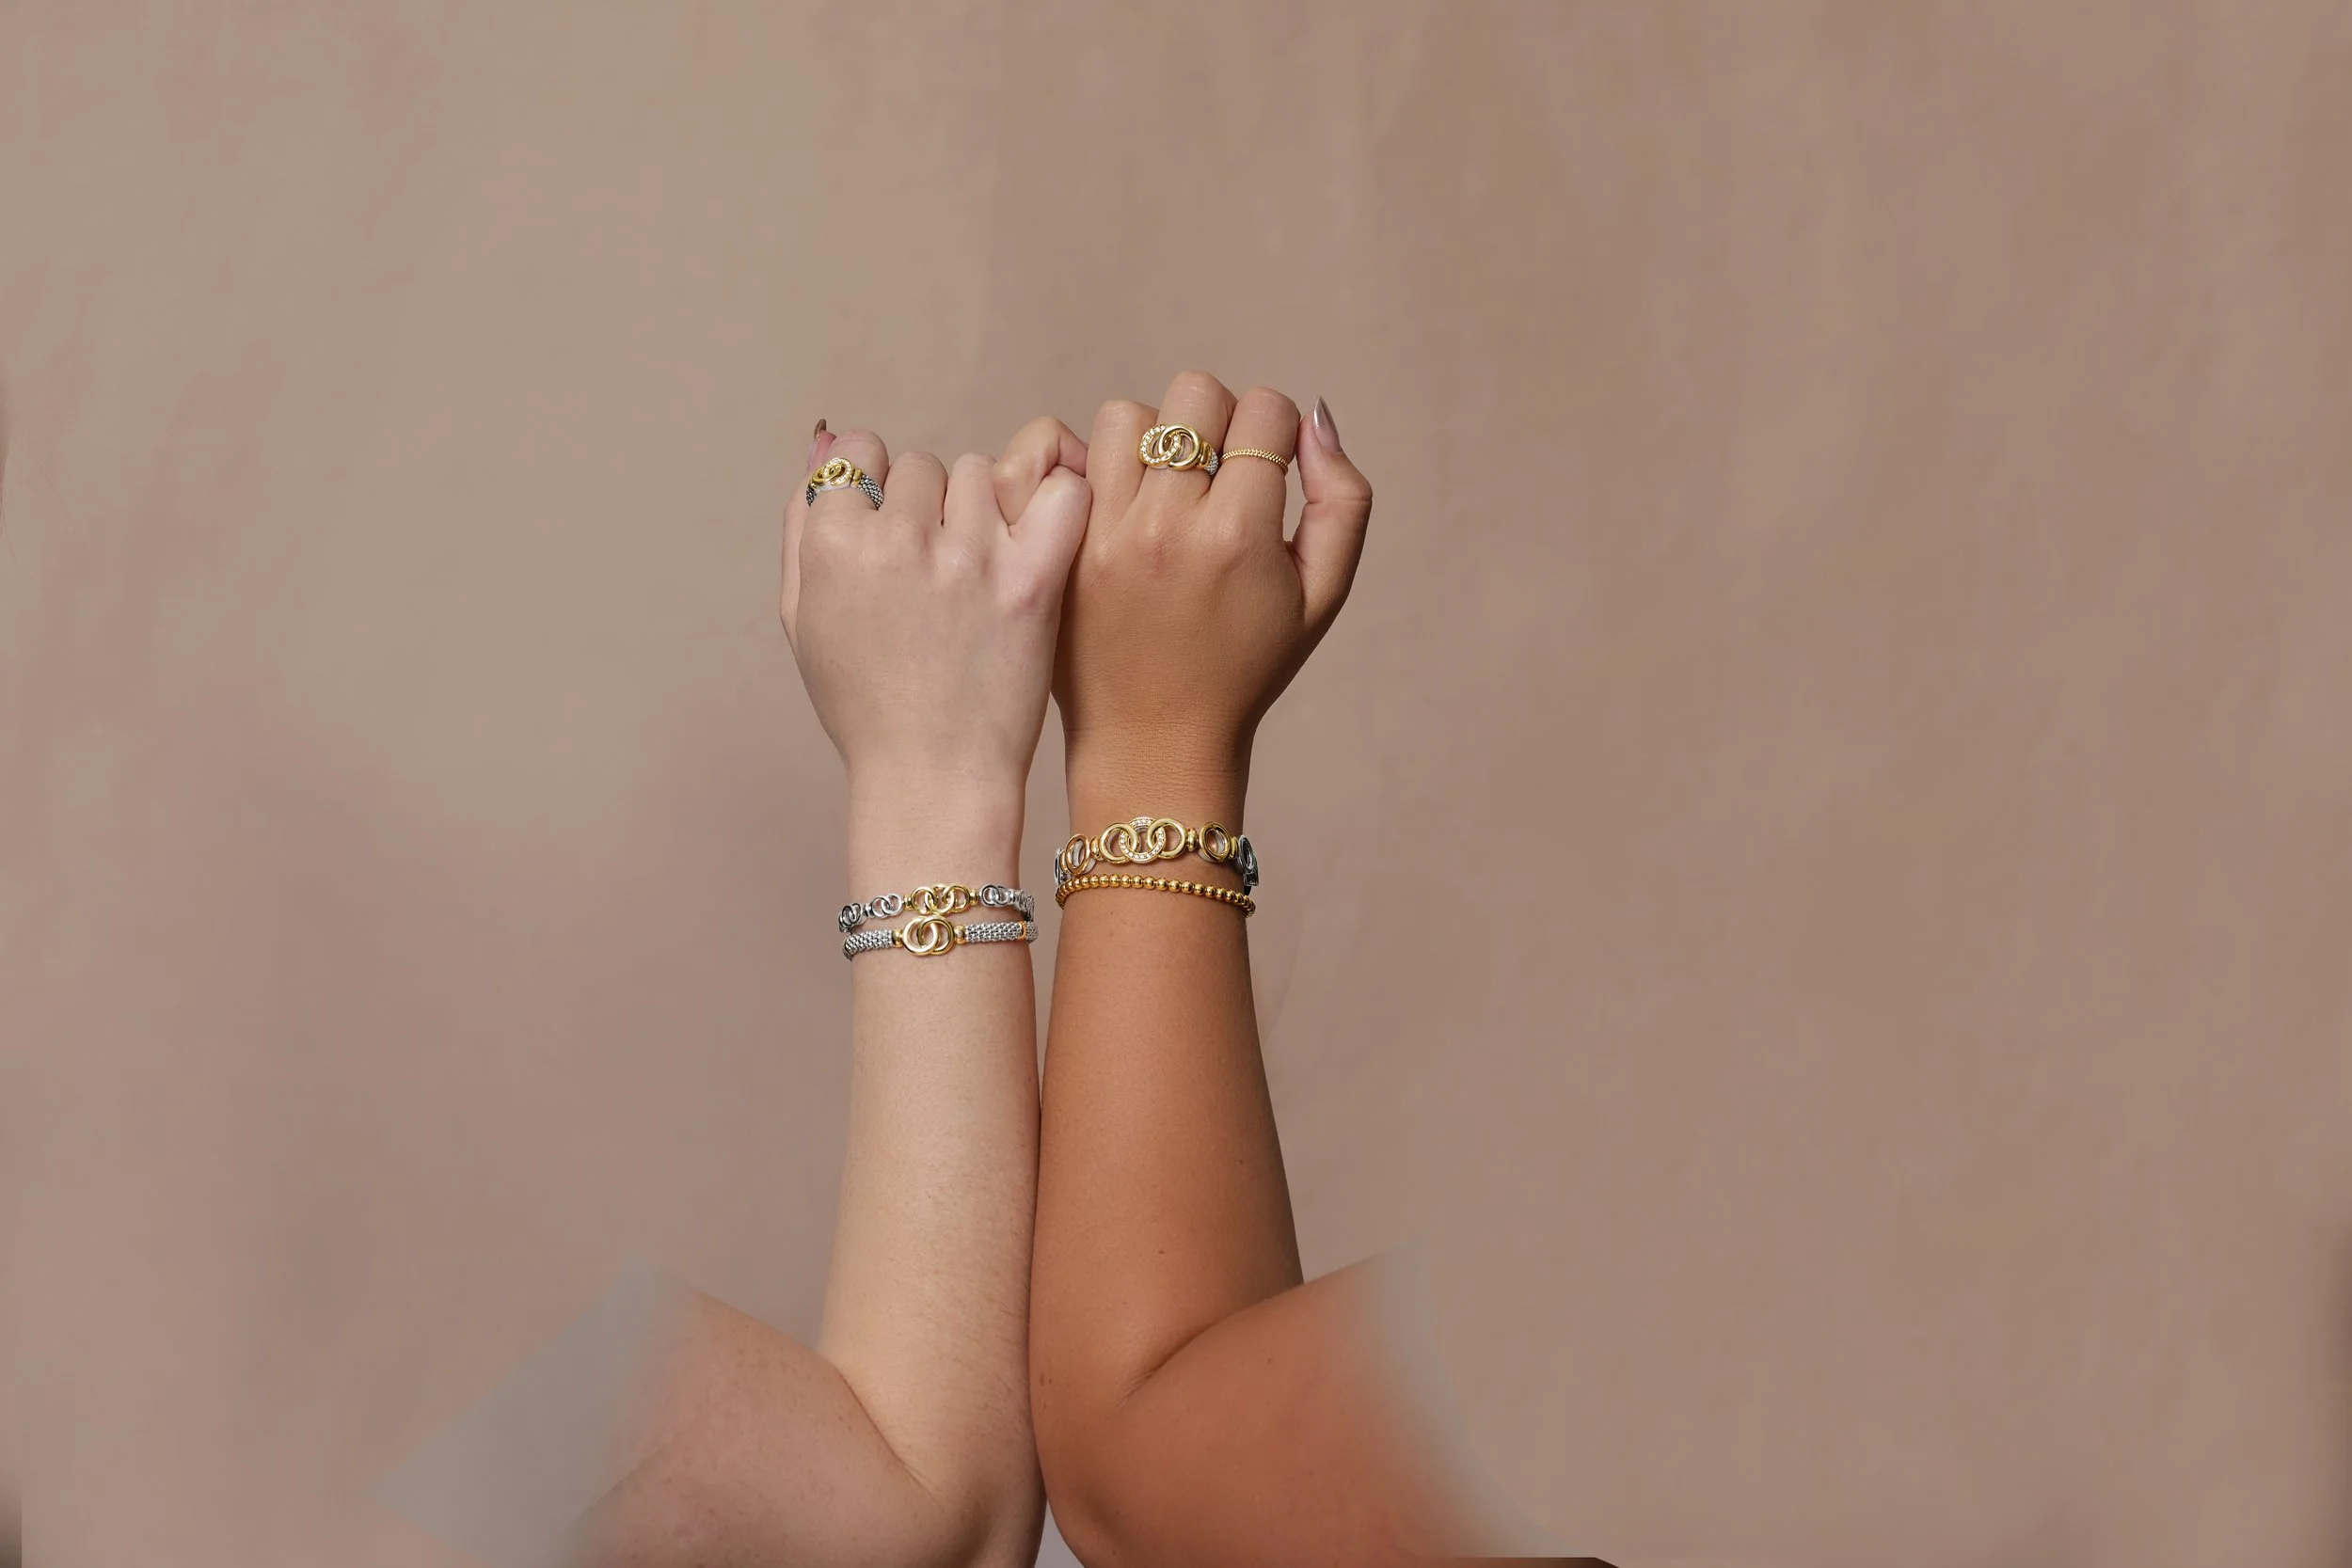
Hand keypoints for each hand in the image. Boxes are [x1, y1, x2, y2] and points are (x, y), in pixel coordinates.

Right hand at [782, 416, 1091, 828]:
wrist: (931, 777)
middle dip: (930, 507)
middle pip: (923, 466)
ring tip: (982, 573)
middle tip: (939, 570)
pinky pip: (1059, 494)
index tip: (895, 533)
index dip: (878, 488)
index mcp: (834, 544)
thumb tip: (825, 442)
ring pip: (982, 474)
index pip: (861, 452)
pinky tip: (1043, 538)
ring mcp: (968, 558)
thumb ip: (804, 523)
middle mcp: (899, 540)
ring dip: (984, 511)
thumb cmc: (866, 706)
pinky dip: (1058, 502)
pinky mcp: (1030, 581)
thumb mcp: (803, 617)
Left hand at [1054, 373, 1371, 813]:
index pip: (1263, 411)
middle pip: (1193, 395)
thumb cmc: (1247, 667)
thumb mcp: (1322, 594)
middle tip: (1217, 472)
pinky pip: (1069, 459)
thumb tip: (1312, 418)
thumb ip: (1341, 499)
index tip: (1266, 470)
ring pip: (1127, 416)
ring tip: (1165, 489)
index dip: (1274, 430)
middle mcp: (1166, 527)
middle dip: (1216, 420)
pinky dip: (1099, 468)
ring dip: (1153, 440)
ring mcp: (1102, 536)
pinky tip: (1120, 507)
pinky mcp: (1058, 549)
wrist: (1155, 740)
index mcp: (1238, 536)